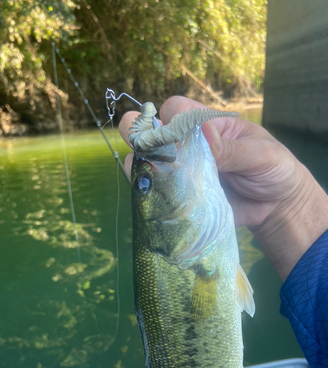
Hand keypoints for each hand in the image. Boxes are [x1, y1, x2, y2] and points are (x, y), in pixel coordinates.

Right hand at [119, 96, 327, 279]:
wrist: (277, 207)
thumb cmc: (274, 169)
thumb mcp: (261, 155)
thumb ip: (231, 149)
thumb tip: (203, 135)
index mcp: (207, 127)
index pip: (176, 110)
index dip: (168, 119)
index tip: (172, 135)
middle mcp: (188, 148)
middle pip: (150, 133)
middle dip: (139, 136)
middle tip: (145, 150)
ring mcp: (182, 174)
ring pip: (147, 165)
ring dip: (142, 169)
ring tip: (152, 179)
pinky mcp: (182, 200)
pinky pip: (159, 198)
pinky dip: (153, 199)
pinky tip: (158, 201)